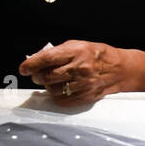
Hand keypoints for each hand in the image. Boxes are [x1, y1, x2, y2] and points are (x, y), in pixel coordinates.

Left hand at [20, 40, 144, 103]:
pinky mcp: (85, 97)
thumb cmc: (98, 55)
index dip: (32, 64)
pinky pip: (62, 100)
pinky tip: (61, 88)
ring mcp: (83, 84)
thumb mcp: (79, 45)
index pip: (47, 58)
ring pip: (53, 89)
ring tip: (52, 80)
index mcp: (77, 51)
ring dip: (48, 86)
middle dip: (38, 76)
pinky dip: (57, 95)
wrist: (121, 69)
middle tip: (37, 74)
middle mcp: (80, 68)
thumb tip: (37, 59)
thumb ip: (58, 52)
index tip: (24, 68)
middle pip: (47, 76)